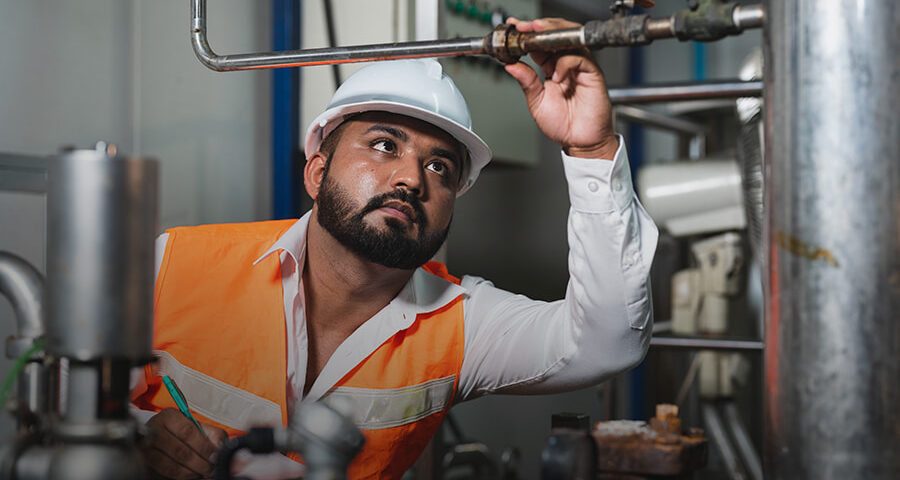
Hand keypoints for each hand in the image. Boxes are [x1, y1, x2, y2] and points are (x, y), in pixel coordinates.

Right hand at [141, 408, 227, 478]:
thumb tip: (219, 448)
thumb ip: (213, 434)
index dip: (203, 447)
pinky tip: (189, 475)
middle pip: (180, 451)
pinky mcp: (144, 464)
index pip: (187, 433)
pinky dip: (179, 477)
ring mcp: (145, 448)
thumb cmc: (182, 432)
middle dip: (199, 464)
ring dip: (190, 473)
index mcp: (168, 417)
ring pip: (170, 466)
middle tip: (210, 469)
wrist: (161, 438)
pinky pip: (162, 475)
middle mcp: (153, 430)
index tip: (214, 457)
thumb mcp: (198, 427)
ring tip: (200, 472)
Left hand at [504, 17, 618, 159]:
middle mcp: (566, 64)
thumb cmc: (563, 125)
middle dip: (540, 26)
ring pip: (569, 40)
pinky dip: (565, 63)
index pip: (540, 43)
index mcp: (551, 68)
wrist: (579, 141)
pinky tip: (557, 77)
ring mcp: (580, 67)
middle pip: (556, 35)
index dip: (528, 34)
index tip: (514, 28)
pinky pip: (580, 58)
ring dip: (552, 34)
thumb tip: (511, 66)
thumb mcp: (536, 102)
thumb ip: (527, 81)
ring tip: (536, 36)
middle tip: (525, 26)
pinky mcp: (592, 73)